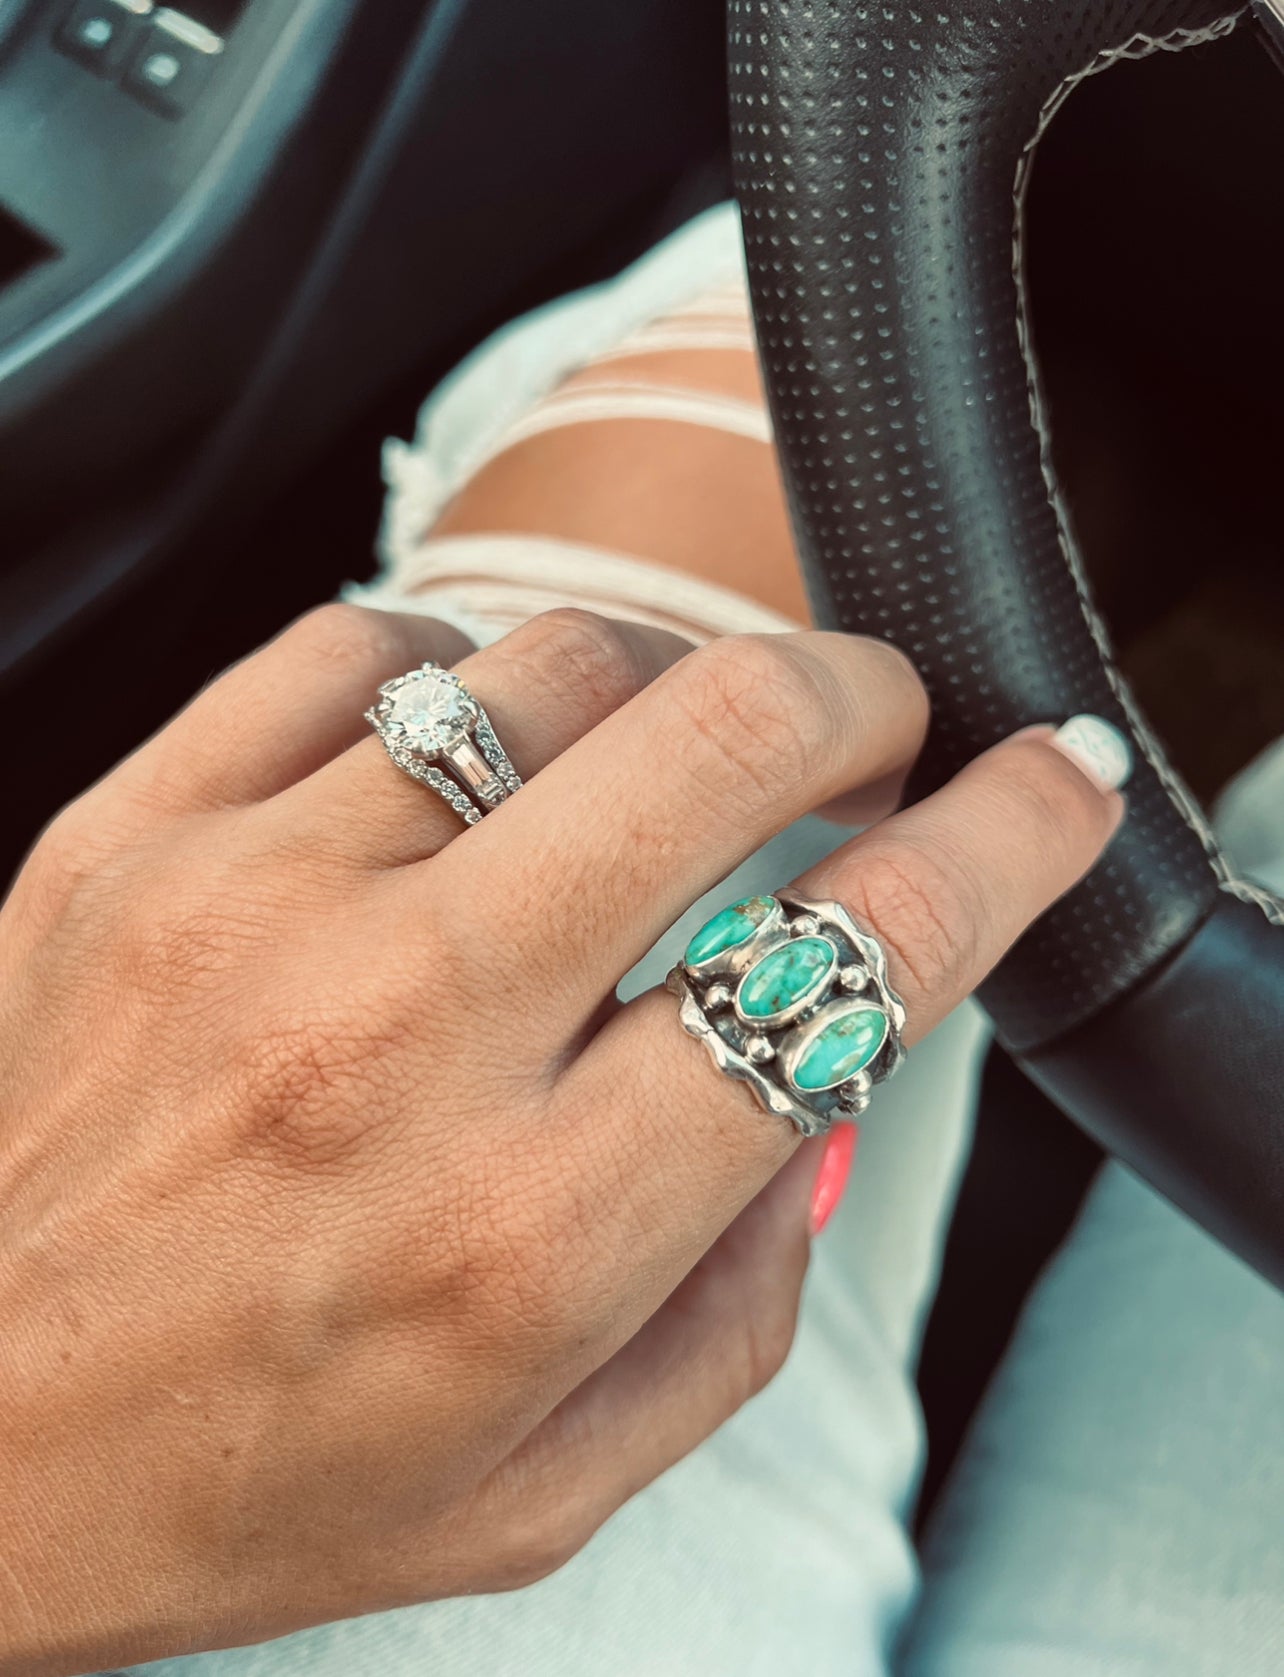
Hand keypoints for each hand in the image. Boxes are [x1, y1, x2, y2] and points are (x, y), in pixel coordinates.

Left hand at [0, 605, 1122, 1673]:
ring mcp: (253, 907)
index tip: (1044, 790)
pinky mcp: (131, 832)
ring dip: (661, 680)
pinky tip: (463, 740)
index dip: (1003, 844)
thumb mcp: (546, 1483)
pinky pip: (350, 642)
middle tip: (879, 715)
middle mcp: (402, 1041)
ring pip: (548, 660)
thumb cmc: (242, 1475)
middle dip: (858, 691)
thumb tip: (830, 1088)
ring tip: (659, 746)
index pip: (847, 967)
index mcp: (535, 1233)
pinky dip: (455, 661)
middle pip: (720, 737)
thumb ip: (739, 1301)